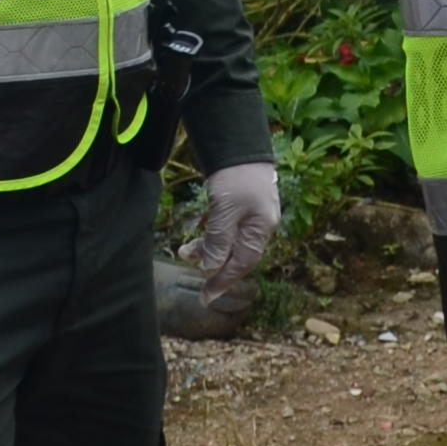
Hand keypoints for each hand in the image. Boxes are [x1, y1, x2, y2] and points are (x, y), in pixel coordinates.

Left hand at [185, 160, 281, 294]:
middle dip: (215, 269)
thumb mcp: (225, 210)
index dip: (223, 282)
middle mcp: (260, 227)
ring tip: (185, 252)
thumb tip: (212, 269)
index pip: (242, 264)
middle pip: (238, 257)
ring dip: (208, 252)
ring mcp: (252, 218)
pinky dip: (212, 239)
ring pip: (230, 244)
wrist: (240, 147)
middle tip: (196, 283)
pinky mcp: (242, 209)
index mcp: (261, 230)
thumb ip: (219, 240)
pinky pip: (227, 232)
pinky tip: (197, 240)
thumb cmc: (236, 179)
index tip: (206, 297)